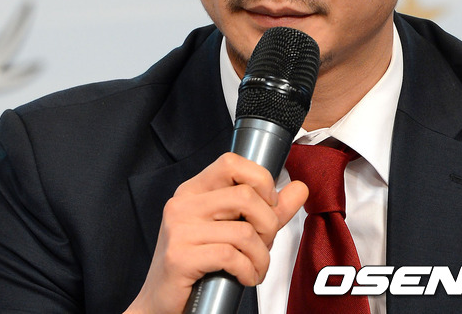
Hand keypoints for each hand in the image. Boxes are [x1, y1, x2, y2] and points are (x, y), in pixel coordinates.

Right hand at [124, 152, 307, 313]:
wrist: (161, 303)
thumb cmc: (198, 264)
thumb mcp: (234, 229)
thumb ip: (268, 209)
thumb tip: (300, 188)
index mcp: (194, 190)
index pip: (231, 162)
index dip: (259, 180)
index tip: (268, 204)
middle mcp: (183, 203)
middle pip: (245, 196)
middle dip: (268, 224)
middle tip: (265, 243)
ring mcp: (178, 229)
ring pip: (243, 231)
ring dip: (262, 256)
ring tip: (257, 266)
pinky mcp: (179, 256)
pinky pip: (230, 256)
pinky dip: (249, 270)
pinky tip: (245, 277)